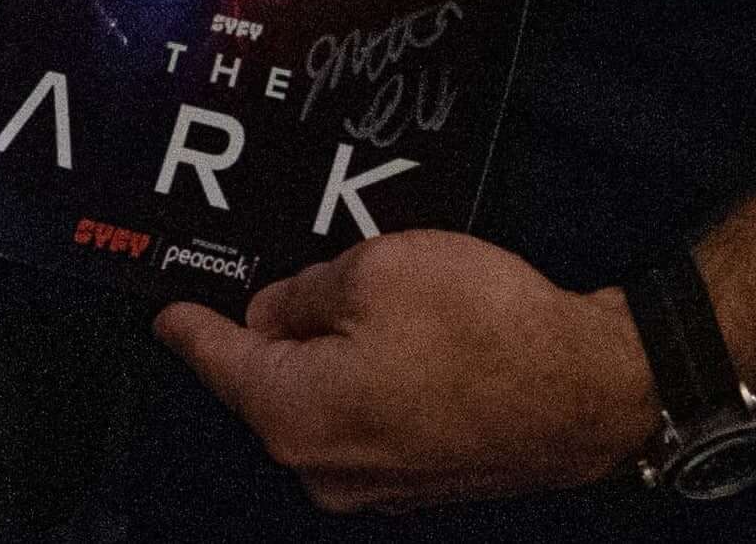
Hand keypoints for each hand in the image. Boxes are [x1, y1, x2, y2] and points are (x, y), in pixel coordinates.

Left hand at [155, 232, 655, 511]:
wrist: (587, 389)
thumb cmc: (487, 331)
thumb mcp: (372, 270)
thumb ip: (304, 292)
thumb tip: (278, 312)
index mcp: (295, 415)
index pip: (218, 362)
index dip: (190, 327)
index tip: (167, 313)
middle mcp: (325, 468)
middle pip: (271, 382)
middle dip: (281, 330)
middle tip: (305, 277)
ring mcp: (375, 484)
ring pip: (322, 398)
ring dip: (335, 352)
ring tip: (385, 303)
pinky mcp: (418, 478)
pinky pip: (367, 417)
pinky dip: (374, 377)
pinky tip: (412, 340)